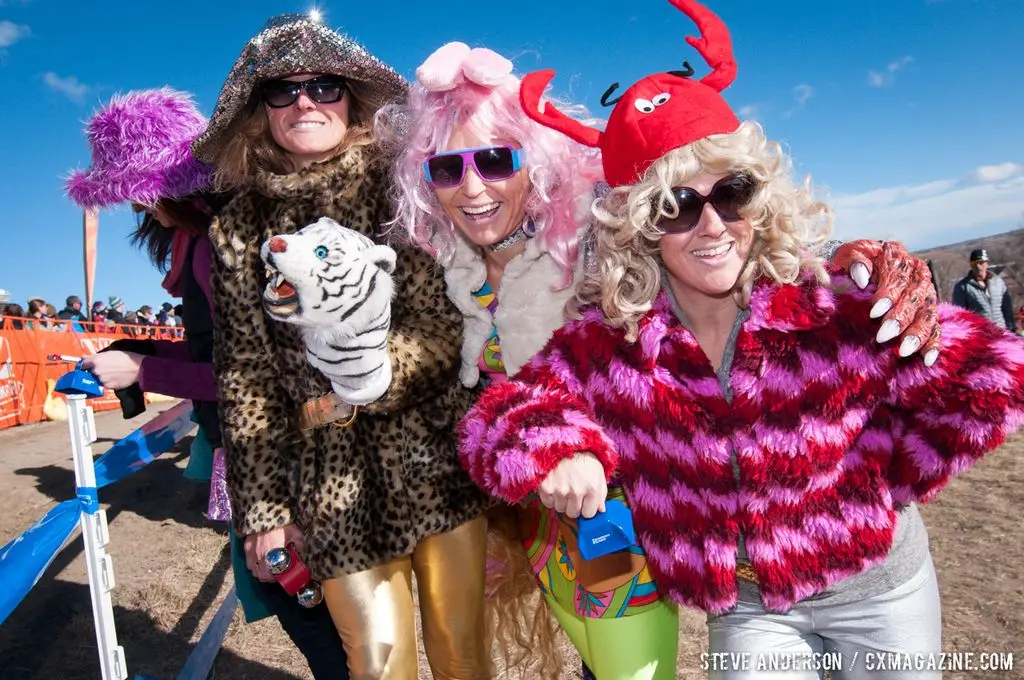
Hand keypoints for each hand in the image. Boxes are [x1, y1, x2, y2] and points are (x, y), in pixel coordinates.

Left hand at [80, 351, 145, 388]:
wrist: (138, 367)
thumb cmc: (126, 357)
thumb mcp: (110, 352)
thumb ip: (95, 356)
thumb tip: (84, 358)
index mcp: (95, 361)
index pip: (83, 364)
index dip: (85, 364)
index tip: (86, 365)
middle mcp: (96, 371)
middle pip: (90, 372)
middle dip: (95, 370)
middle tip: (105, 368)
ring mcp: (102, 380)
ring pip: (98, 379)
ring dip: (102, 376)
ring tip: (113, 372)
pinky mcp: (108, 386)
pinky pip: (105, 384)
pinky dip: (108, 381)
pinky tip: (116, 377)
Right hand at [243, 524, 304, 582]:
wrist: (266, 509)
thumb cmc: (282, 522)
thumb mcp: (295, 533)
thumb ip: (299, 544)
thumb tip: (302, 552)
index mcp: (273, 555)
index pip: (271, 575)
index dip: (276, 578)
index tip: (281, 575)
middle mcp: (261, 556)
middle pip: (261, 575)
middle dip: (268, 577)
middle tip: (275, 572)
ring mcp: (252, 551)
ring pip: (253, 570)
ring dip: (260, 571)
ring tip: (267, 566)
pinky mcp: (246, 545)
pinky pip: (248, 561)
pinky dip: (253, 563)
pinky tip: (260, 558)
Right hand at [537, 453, 607, 519]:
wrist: (563, 441)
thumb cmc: (583, 458)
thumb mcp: (598, 473)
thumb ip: (601, 494)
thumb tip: (601, 510)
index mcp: (593, 489)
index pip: (588, 514)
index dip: (586, 508)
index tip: (584, 500)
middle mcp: (577, 492)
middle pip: (573, 514)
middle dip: (573, 506)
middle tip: (572, 492)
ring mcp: (560, 490)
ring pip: (560, 509)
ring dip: (561, 501)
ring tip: (563, 486)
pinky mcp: (546, 488)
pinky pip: (548, 503)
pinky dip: (550, 497)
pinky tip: (554, 485)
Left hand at [832, 240, 940, 365]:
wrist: (862, 266)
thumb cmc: (853, 262)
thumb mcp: (849, 253)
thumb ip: (855, 261)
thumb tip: (862, 278)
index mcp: (898, 257)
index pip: (898, 276)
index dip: (888, 295)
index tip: (874, 312)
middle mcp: (917, 273)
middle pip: (915, 297)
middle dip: (900, 318)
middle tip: (883, 336)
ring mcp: (925, 293)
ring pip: (928, 314)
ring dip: (917, 334)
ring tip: (903, 351)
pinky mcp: (928, 311)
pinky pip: (935, 328)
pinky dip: (933, 344)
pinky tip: (927, 359)